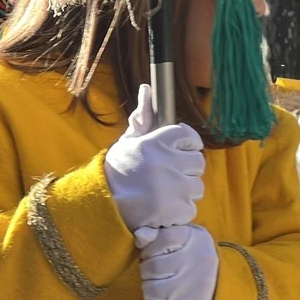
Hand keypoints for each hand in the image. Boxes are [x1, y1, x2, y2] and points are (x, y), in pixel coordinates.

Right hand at [104, 84, 205, 239]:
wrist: (102, 205)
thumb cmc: (118, 171)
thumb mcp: (128, 141)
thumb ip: (142, 117)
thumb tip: (147, 89)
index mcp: (157, 142)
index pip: (189, 135)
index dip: (188, 143)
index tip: (181, 149)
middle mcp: (168, 162)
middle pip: (198, 162)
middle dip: (186, 169)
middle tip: (168, 175)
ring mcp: (174, 187)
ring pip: (197, 186)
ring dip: (184, 191)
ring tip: (163, 193)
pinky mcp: (176, 210)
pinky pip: (191, 208)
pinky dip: (179, 211)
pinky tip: (162, 208)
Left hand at [139, 224, 218, 299]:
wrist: (218, 283)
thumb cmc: (190, 255)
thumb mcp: (179, 237)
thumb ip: (158, 234)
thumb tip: (139, 235)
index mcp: (196, 239)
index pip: (164, 238)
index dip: (150, 248)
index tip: (151, 253)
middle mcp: (199, 261)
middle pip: (154, 266)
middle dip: (146, 270)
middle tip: (154, 272)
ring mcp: (197, 286)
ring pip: (152, 290)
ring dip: (148, 288)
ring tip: (157, 285)